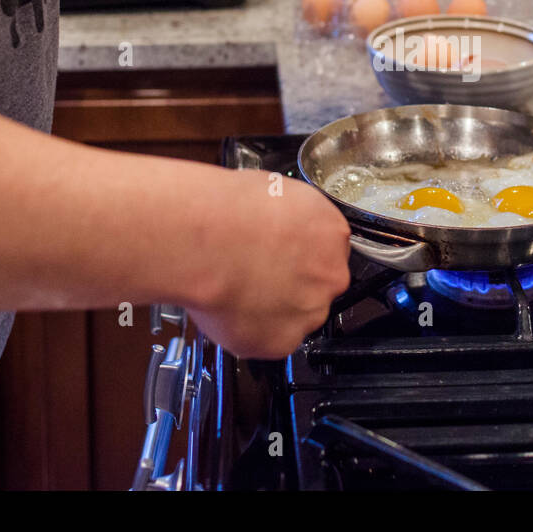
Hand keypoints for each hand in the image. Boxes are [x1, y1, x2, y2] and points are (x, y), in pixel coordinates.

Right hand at [186, 173, 350, 358]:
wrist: (202, 242)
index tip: (278, 257)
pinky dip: (251, 332)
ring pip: (294, 316)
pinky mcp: (283, 340)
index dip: (297, 256)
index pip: (325, 252)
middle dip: (289, 285)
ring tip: (235, 290)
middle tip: (254, 275)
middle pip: (316, 287)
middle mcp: (330, 274)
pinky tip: (230, 309)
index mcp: (330, 231)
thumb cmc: (225, 211)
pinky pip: (270, 341)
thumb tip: (275, 225)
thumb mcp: (272, 191)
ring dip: (272, 310)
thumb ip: (287, 219)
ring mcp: (310, 310)